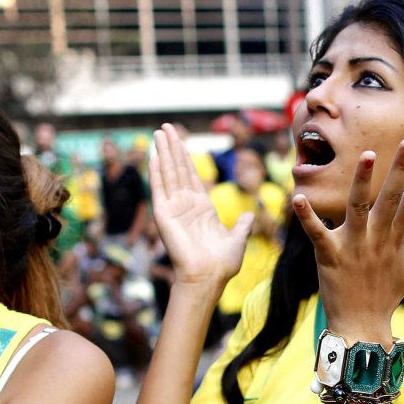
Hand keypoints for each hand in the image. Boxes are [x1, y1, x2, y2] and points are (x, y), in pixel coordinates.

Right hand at [149, 123, 252, 288]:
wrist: (208, 277)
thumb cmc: (222, 263)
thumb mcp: (237, 239)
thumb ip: (242, 225)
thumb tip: (249, 215)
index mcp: (201, 208)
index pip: (191, 176)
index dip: (186, 157)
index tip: (180, 140)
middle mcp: (185, 205)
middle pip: (177, 169)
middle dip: (172, 147)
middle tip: (166, 127)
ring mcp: (173, 208)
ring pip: (168, 173)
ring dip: (163, 152)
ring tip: (159, 132)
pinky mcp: (164, 215)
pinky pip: (159, 188)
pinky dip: (156, 171)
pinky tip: (154, 155)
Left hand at [292, 139, 403, 342]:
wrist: (361, 326)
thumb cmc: (386, 295)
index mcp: (396, 240)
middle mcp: (376, 240)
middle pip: (390, 200)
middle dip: (400, 170)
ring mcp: (353, 247)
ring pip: (358, 209)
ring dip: (362, 182)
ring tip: (368, 155)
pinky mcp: (329, 257)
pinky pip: (316, 234)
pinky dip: (307, 217)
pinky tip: (297, 198)